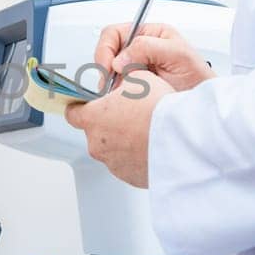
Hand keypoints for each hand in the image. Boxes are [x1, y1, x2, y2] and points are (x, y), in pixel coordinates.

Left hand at [64, 69, 171, 187]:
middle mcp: (97, 144)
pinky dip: (136, 156)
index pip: (72, 113)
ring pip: (112, 149)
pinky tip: (152, 146)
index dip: (80, 107)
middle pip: (95, 132)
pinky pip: (128, 164)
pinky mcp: (129, 176)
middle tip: (131, 115)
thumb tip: (126, 79)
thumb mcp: (141, 78)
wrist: (181, 139)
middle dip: (109, 124)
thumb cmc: (158, 109)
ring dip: (124, 141)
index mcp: (93, 118)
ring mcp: (112, 163)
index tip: (88, 105)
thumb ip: (125, 78)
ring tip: (146, 131)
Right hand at [92, 22, 216, 92]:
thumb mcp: (178, 54)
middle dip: (105, 67)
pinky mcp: (132, 86)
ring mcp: (135, 68)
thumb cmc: (198, 79)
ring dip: (110, 82)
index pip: (114, 33)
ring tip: (123, 91)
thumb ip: (148, 47)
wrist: (202, 106)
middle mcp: (140, 49)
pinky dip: (115, 94)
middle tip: (111, 83)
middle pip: (107, 51)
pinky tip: (125, 98)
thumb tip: (120, 58)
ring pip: (108, 72)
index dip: (106, 48)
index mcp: (150, 34)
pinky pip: (114, 88)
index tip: (108, 66)